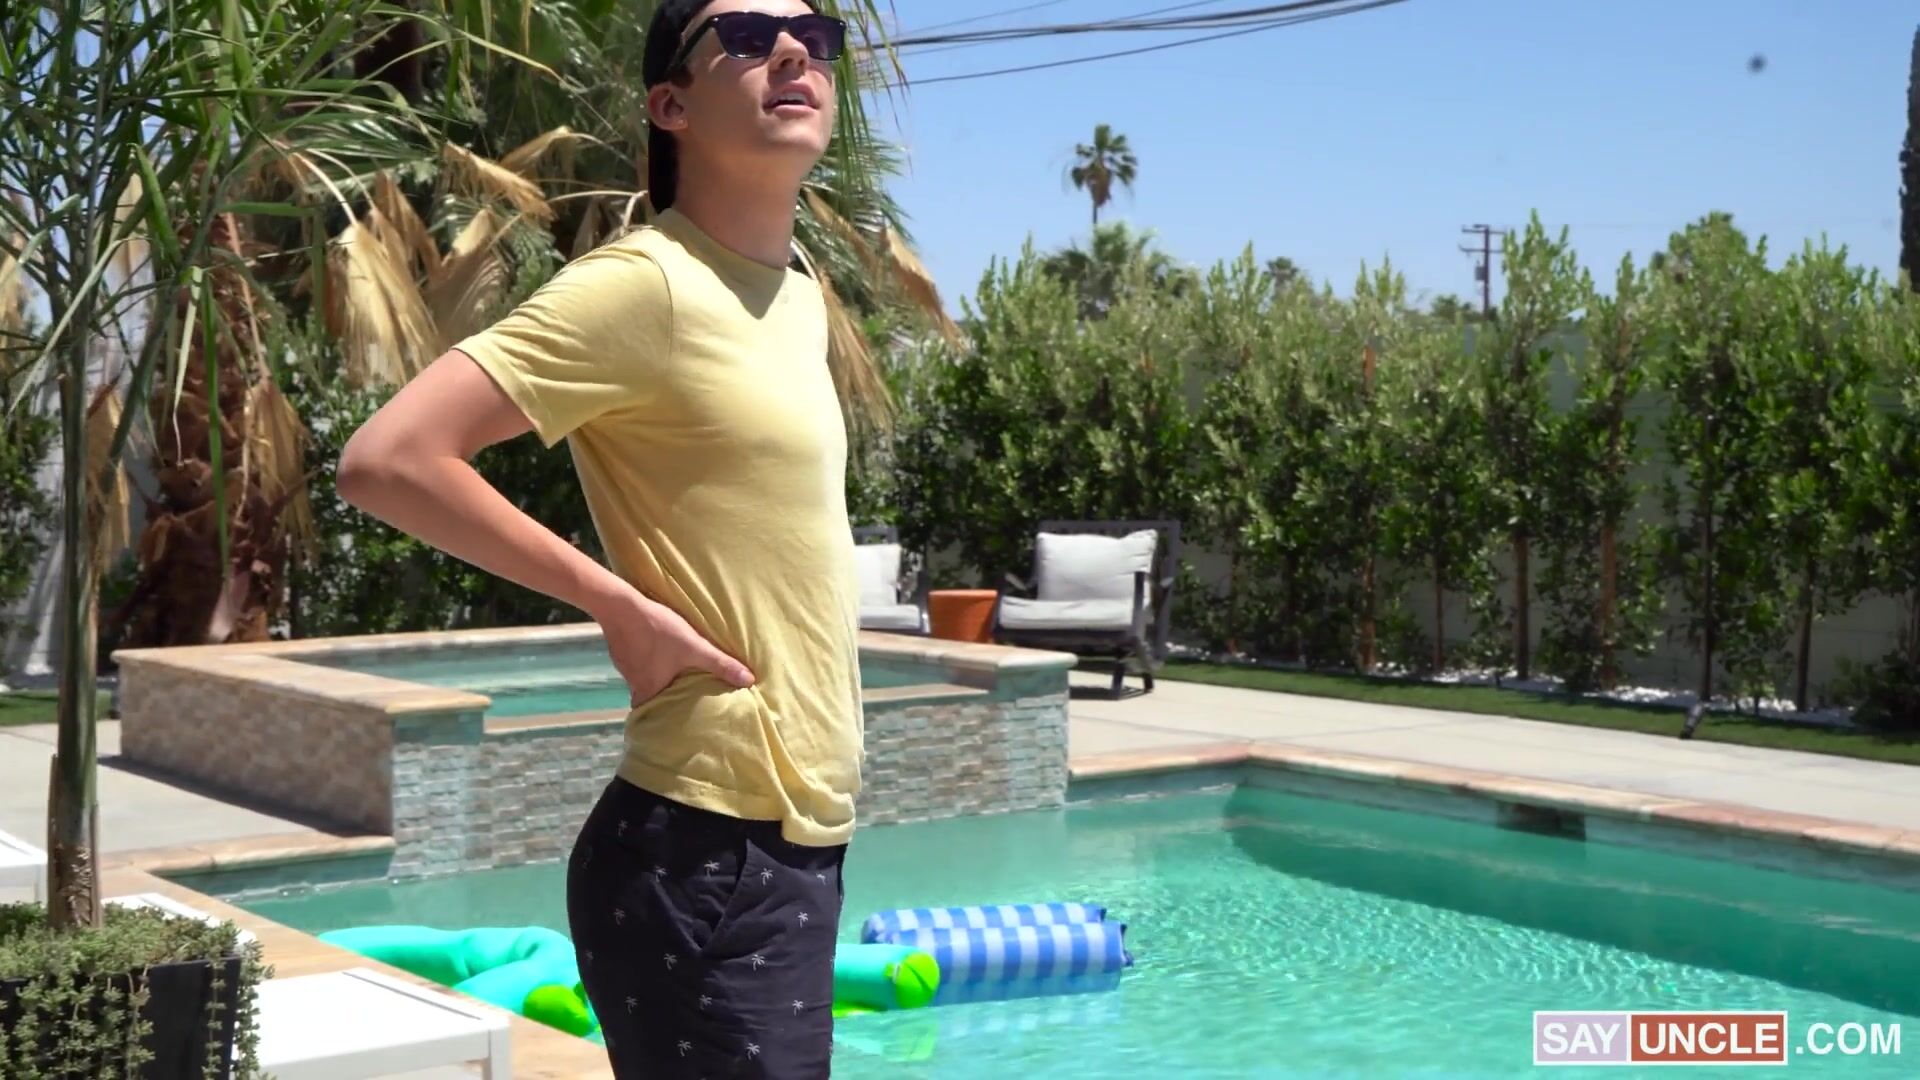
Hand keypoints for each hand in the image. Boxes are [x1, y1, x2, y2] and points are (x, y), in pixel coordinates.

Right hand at [593, 588, 754, 705]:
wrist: (621, 605)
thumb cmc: (658, 630)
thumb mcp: (694, 647)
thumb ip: (720, 664)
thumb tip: (749, 680)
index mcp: (648, 690)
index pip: (652, 715)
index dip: (661, 719)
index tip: (674, 720)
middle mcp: (633, 684)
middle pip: (648, 698)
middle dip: (663, 697)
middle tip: (679, 696)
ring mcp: (624, 667)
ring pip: (643, 679)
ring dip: (656, 677)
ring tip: (673, 673)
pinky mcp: (621, 650)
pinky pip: (636, 661)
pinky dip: (646, 659)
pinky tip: (657, 650)